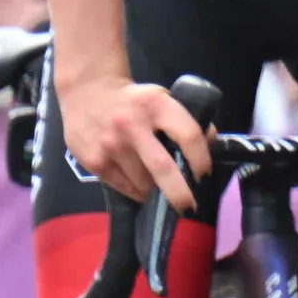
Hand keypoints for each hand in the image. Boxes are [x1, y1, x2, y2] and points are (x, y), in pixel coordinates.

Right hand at [62, 71, 212, 209]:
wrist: (86, 91)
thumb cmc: (134, 100)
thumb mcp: (162, 99)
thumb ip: (185, 120)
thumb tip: (211, 143)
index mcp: (157, 105)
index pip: (189, 136)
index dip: (201, 160)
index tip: (204, 175)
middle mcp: (132, 125)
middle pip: (164, 169)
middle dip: (180, 194)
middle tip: (189, 206)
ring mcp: (111, 145)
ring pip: (143, 183)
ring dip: (155, 190)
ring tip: (159, 187)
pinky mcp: (94, 161)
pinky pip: (124, 186)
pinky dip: (137, 191)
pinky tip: (140, 185)